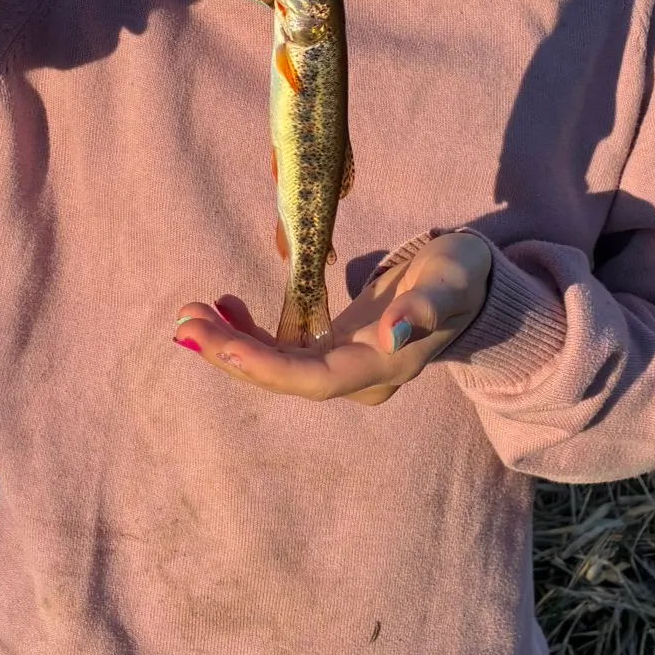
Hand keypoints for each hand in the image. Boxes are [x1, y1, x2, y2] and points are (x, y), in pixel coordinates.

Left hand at [174, 232, 492, 405]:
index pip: (309, 379)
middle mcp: (355, 378)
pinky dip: (249, 332)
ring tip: (190, 315)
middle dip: (229, 353)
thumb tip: (392, 337)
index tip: (217, 340)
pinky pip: (281, 351)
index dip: (261, 364)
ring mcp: (342, 367)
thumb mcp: (451, 281)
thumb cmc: (460, 276)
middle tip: (183, 322)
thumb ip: (424, 307)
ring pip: (274, 367)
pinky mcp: (333, 349)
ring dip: (229, 344)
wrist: (472, 286)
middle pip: (281, 378)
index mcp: (379, 369)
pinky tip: (224, 307)